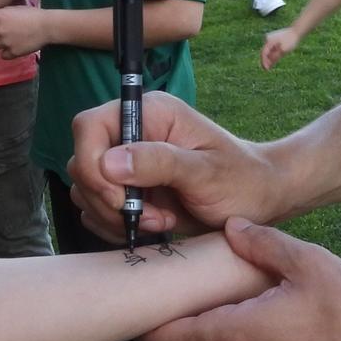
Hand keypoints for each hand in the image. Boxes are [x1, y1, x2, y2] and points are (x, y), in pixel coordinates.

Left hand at [0, 5, 49, 58]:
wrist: (46, 26)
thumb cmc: (33, 14)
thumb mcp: (15, 8)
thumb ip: (3, 13)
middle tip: (5, 31)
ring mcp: (5, 42)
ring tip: (9, 40)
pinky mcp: (12, 52)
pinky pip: (3, 55)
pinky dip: (7, 52)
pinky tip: (14, 47)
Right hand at [67, 90, 285, 238]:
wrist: (258, 201)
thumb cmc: (242, 180)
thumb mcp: (206, 172)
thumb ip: (159, 162)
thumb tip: (109, 162)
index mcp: (149, 113)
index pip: (89, 127)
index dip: (94, 164)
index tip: (122, 198)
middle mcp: (131, 133)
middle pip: (82, 162)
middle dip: (109, 199)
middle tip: (153, 216)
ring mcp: (126, 162)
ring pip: (85, 189)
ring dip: (115, 216)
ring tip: (160, 221)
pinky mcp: (126, 189)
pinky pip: (96, 209)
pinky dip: (115, 225)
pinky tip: (152, 226)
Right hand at [260, 27, 300, 69]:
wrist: (296, 31)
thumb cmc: (291, 40)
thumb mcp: (284, 50)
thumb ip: (275, 57)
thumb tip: (269, 63)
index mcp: (269, 41)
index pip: (264, 53)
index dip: (264, 62)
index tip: (266, 69)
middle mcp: (268, 39)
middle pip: (264, 52)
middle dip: (265, 61)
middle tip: (266, 70)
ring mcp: (271, 39)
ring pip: (268, 51)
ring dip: (268, 58)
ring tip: (269, 67)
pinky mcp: (274, 39)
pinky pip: (271, 49)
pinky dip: (272, 55)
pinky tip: (272, 62)